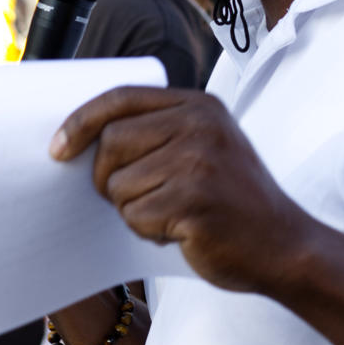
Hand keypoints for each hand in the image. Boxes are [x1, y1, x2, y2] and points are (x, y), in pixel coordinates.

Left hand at [51, 87, 313, 293]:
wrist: (285, 246)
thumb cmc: (233, 202)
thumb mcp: (205, 147)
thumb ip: (159, 132)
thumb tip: (83, 137)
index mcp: (198, 105)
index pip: (120, 98)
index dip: (80, 121)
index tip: (58, 149)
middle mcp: (199, 125)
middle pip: (110, 143)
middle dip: (106, 178)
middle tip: (132, 198)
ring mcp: (198, 162)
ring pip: (119, 185)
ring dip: (133, 210)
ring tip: (171, 214)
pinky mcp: (194, 201)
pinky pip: (136, 216)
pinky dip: (148, 231)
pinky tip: (180, 231)